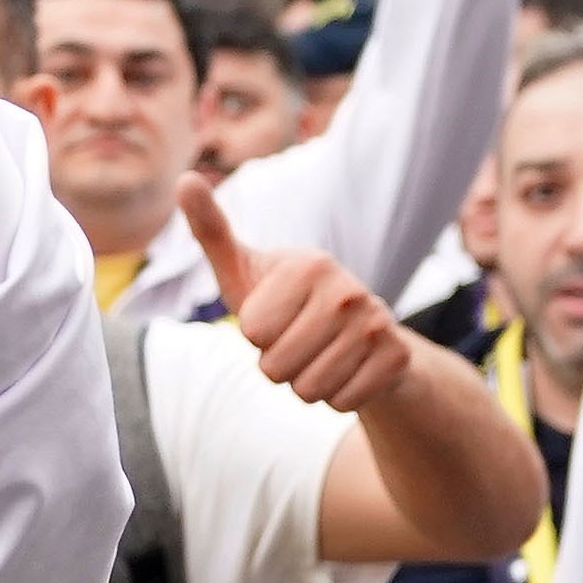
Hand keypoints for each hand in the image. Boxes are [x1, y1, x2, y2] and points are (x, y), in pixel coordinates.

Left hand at [184, 174, 412, 408]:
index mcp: (309, 265)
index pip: (254, 333)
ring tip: (320, 355)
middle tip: (298, 341)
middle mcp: (348, 289)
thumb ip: (212, 231)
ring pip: (308, 390)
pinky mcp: (397, 357)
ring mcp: (378, 323)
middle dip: (278, 364)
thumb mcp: (245, 271)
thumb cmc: (285, 303)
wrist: (361, 334)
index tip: (277, 316)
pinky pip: (340, 403)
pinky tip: (348, 369)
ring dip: (305, 383)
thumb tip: (185, 179)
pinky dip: (337, 397)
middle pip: (276, 367)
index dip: (257, 335)